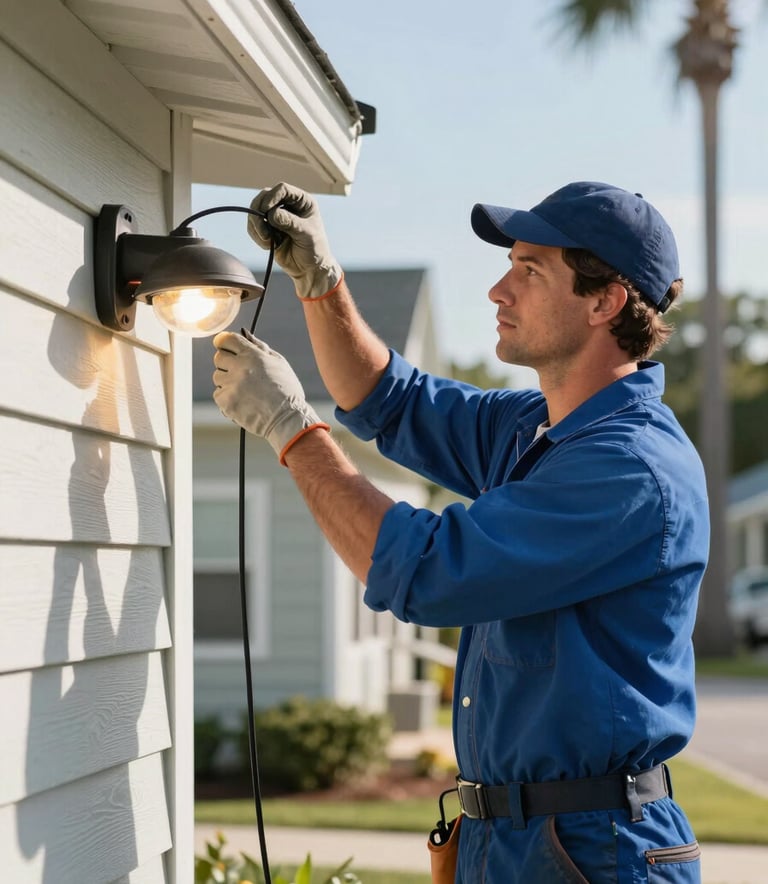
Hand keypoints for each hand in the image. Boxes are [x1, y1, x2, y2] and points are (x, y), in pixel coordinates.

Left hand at [213, 330, 328, 462]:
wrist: (287, 419)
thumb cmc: (286, 391)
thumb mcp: (279, 363)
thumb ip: (260, 347)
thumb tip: (245, 334)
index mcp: (252, 355)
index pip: (226, 339)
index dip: (224, 342)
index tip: (225, 346)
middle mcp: (239, 368)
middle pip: (218, 357)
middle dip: (227, 363)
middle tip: (241, 373)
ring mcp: (231, 385)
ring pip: (217, 377)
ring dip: (227, 382)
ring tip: (246, 391)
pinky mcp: (226, 402)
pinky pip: (218, 394)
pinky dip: (227, 398)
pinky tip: (243, 401)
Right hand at [248, 182, 342, 299]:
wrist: (309, 269)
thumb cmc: (315, 250)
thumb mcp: (306, 234)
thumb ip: (290, 223)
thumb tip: (272, 215)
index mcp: (302, 201)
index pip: (282, 189)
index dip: (272, 197)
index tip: (266, 211)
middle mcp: (287, 205)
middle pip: (264, 196)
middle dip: (259, 212)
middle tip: (263, 230)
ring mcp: (276, 217)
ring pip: (255, 210)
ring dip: (257, 226)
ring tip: (268, 241)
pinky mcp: (267, 229)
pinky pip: (253, 226)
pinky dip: (256, 235)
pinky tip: (268, 246)